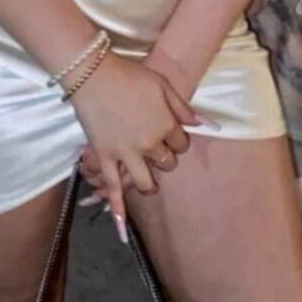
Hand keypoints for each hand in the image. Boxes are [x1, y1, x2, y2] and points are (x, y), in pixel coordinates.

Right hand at [75, 49, 218, 215]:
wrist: (94, 73)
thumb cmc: (130, 75)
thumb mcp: (163, 85)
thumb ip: (184, 108)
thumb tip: (207, 125)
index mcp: (165, 125)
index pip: (181, 144)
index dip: (177, 139)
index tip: (169, 131)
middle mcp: (149, 144)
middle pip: (166, 163)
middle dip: (164, 158)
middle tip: (155, 147)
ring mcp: (126, 153)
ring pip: (145, 182)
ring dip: (149, 184)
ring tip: (149, 182)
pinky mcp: (105, 157)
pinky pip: (112, 187)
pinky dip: (117, 208)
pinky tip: (120, 228)